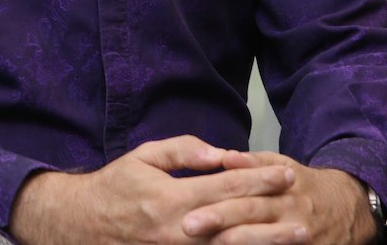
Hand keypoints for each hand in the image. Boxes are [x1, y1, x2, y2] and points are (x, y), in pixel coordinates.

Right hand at [10, 135, 296, 244]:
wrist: (85, 226)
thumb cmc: (116, 187)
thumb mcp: (143, 157)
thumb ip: (182, 151)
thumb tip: (219, 153)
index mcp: (170, 198)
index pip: (225, 186)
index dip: (258, 178)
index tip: (285, 172)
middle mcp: (178, 229)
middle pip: (236, 219)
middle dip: (272, 208)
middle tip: (301, 202)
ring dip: (267, 240)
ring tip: (297, 234)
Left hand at [179, 152, 375, 244]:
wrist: (351, 208)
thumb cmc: (304, 186)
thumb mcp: (284, 166)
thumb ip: (253, 163)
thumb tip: (224, 158)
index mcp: (280, 186)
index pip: (245, 194)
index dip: (217, 204)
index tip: (187, 212)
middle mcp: (291, 211)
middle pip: (252, 216)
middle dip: (220, 222)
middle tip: (188, 227)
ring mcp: (301, 236)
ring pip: (268, 240)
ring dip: (239, 243)